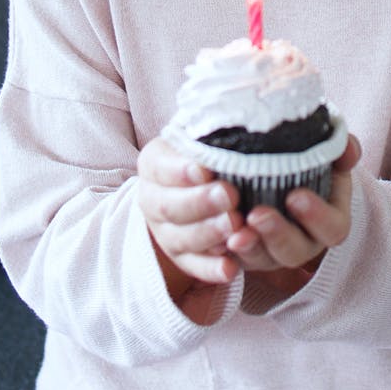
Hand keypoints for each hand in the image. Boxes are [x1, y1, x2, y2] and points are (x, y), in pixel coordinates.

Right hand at [137, 136, 243, 295]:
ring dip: (208, 235)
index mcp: (154, 163)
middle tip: (229, 196)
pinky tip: (231, 268)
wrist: (196, 181)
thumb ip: (211, 133)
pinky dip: (211, 270)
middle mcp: (152, 200)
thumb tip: (238, 118)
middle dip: (199, 203)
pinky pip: (194, 268)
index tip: (205, 168)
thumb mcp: (202, 134)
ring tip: (236, 227)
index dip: (181, 171)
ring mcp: (165, 233)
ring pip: (180, 239)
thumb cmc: (207, 150)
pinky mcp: (182, 258)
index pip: (160, 167)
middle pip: (168, 207)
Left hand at [227, 135, 360, 273]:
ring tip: (232, 233)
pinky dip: (220, 249)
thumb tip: (348, 150)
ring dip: (247, 247)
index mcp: (329, 221)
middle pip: (293, 251)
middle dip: (276, 234)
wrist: (268, 165)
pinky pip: (231, 259)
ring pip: (260, 260)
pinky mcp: (242, 253)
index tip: (296, 196)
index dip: (316, 216)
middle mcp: (302, 243)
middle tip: (257, 214)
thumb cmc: (306, 159)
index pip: (332, 228)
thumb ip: (341, 149)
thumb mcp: (327, 152)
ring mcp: (270, 252)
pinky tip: (211, 236)